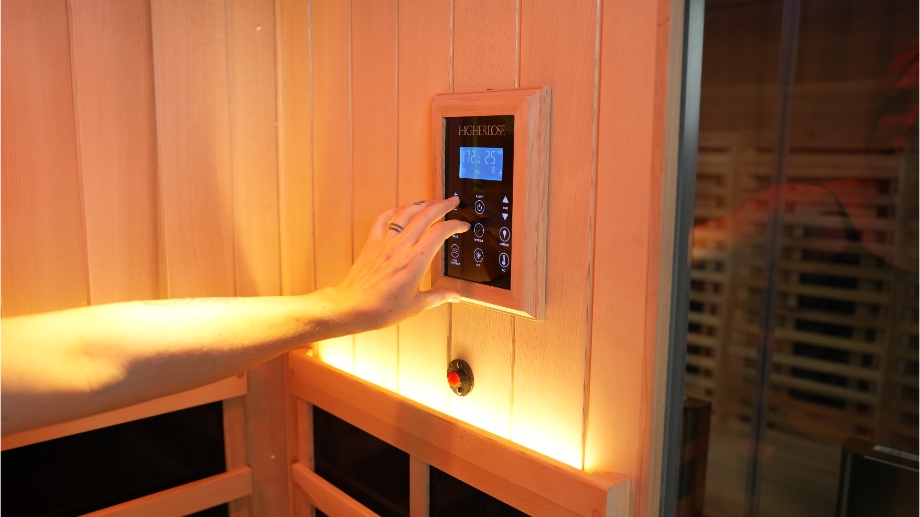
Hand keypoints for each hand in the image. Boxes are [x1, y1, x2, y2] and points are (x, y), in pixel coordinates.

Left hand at [328, 196, 469, 331]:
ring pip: (406, 213)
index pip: (440, 232)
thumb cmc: (380, 309)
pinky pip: (383, 219)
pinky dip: (394, 211)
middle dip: (442, 205)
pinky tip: (401, 210)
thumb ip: (438, 297)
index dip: (455, 225)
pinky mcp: (372, 243)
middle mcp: (400, 247)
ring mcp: (385, 243)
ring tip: (432, 202)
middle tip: (452, 201)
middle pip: (425, 215)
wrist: (351, 307)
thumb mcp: (416, 306)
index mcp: (415, 262)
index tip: (462, 226)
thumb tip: (455, 296)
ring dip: (421, 204)